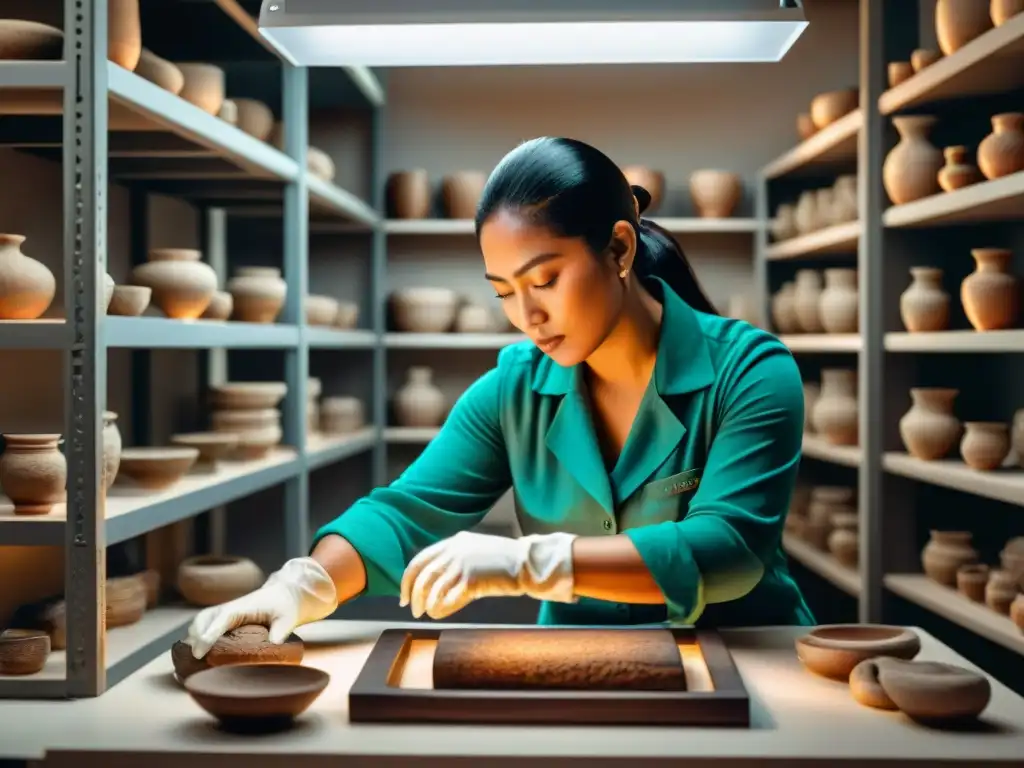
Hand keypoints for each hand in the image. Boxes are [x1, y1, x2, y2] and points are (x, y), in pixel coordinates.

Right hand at [186, 557, 337, 658]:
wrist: (286, 593)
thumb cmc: (286, 607)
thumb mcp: (288, 619)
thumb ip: (280, 631)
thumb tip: (273, 645)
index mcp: (244, 607)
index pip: (222, 619)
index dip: (209, 635)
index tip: (199, 652)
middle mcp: (231, 606)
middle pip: (204, 618)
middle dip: (196, 636)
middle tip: (196, 657)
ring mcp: (226, 609)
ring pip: (202, 619)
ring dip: (194, 634)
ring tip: (195, 655)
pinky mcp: (226, 614)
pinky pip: (206, 621)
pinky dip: (198, 632)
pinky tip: (199, 649)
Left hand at [399, 530, 577, 619]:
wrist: (527, 563)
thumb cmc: (503, 562)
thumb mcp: (475, 552)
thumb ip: (455, 561)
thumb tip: (435, 583)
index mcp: (453, 542)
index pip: (419, 560)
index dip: (408, 580)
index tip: (404, 595)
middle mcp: (454, 550)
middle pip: (422, 575)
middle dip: (414, 595)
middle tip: (413, 610)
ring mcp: (462, 564)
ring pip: (432, 588)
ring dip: (426, 604)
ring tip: (427, 614)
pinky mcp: (472, 579)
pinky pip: (447, 598)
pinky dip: (440, 608)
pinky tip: (439, 614)